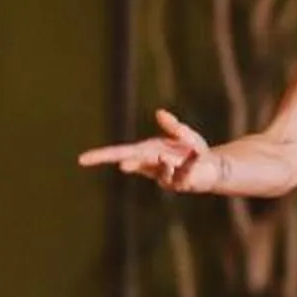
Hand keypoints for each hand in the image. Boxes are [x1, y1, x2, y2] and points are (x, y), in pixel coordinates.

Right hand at [78, 109, 226, 193]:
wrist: (213, 168)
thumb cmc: (194, 151)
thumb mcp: (185, 134)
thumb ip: (173, 126)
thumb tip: (159, 112)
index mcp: (147, 152)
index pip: (120, 153)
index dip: (101, 156)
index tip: (82, 159)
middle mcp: (153, 165)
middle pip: (134, 164)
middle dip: (129, 163)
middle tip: (122, 165)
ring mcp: (167, 176)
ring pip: (160, 171)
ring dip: (161, 163)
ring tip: (164, 154)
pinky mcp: (183, 183)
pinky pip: (183, 176)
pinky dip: (186, 167)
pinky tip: (191, 159)